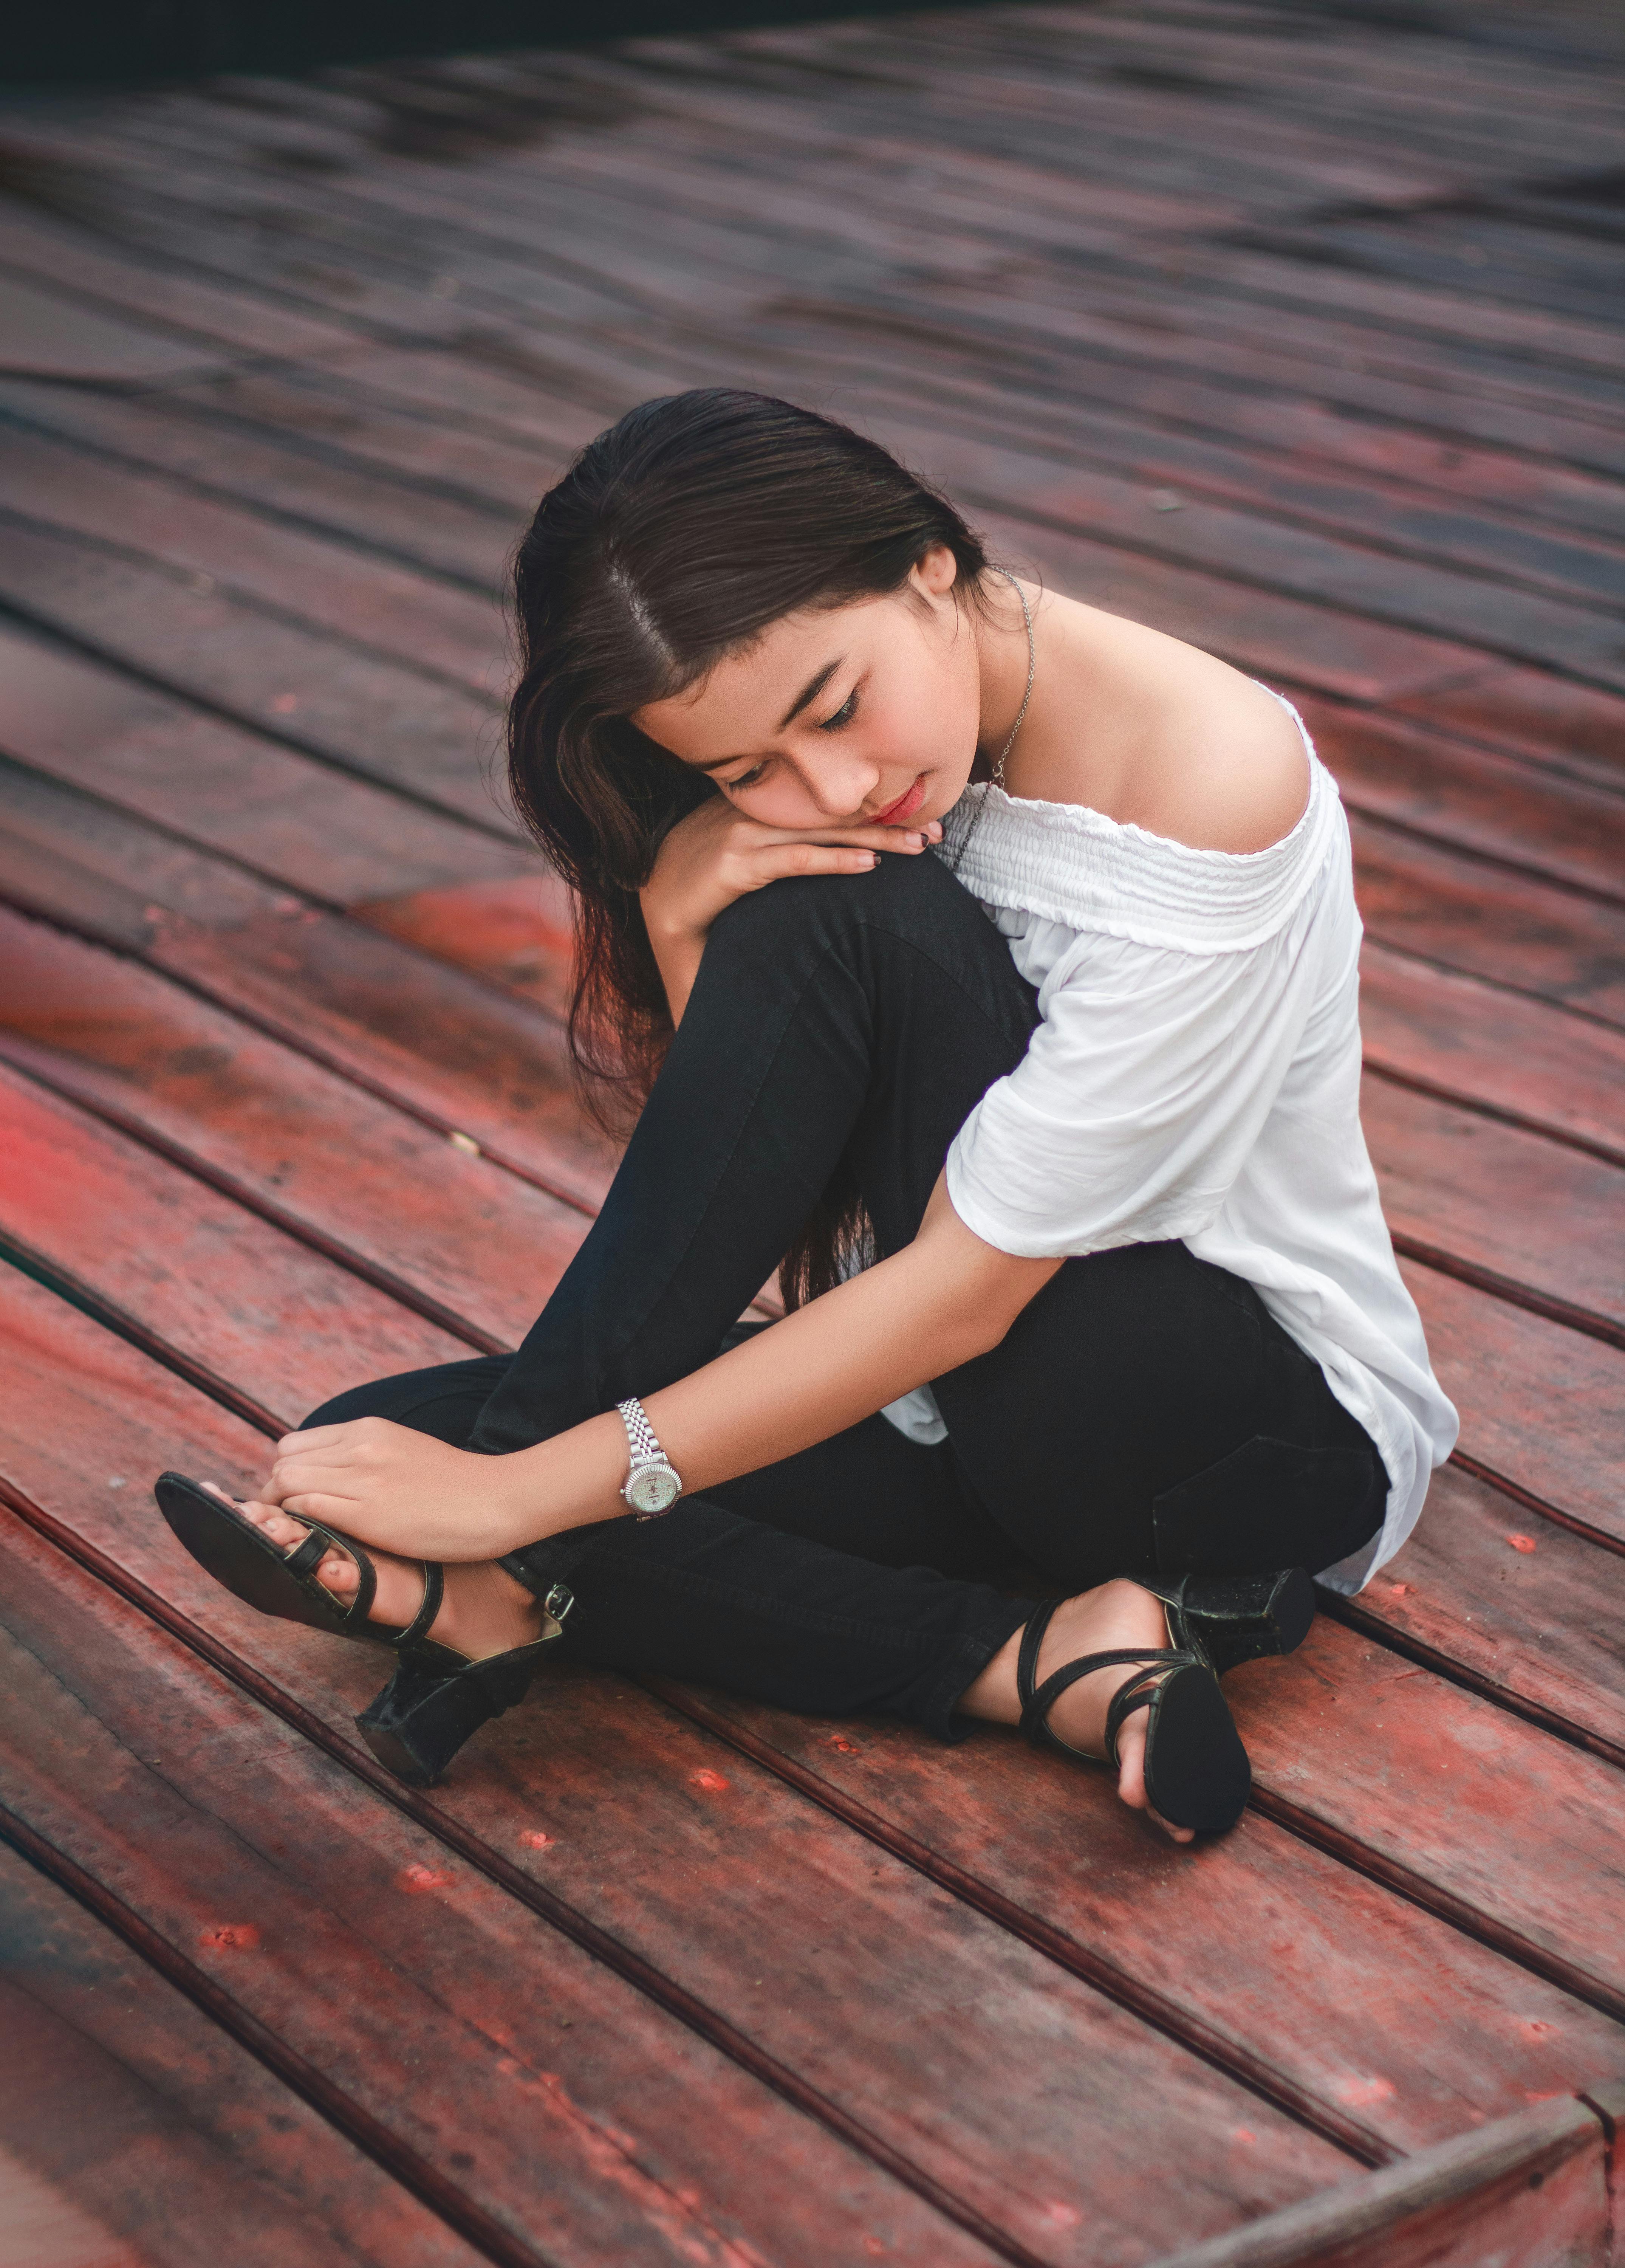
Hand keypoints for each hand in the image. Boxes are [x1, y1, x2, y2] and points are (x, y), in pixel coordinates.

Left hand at [257, 1416, 529, 1562]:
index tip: (294, 1497)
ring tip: (298, 1530)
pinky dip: (298, 1520)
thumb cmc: (455, 1483)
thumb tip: (334, 1466)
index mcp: (368, 1428)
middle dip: (276, 1489)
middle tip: (289, 1518)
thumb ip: (367, 1452)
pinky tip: (315, 1536)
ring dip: (282, 1507)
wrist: (496, 1498)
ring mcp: (362, 1476)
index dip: (287, 1473)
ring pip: (286, 1481)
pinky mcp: (367, 1511)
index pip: (295, 1443)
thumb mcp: (404, 1450)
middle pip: (284, 1460)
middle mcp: (359, 1445)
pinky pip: (306, 1506)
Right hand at [642, 795, 941, 1022]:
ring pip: (823, 833)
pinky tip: (868, 865)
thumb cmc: (709, 883)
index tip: (920, 816)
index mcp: (762, 803)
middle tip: (935, 830)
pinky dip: (835, 861)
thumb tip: (839, 845)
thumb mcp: (749, 850)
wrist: (661, 905)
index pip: (828, 802)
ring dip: (876, 840)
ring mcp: (744, 834)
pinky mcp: (737, 864)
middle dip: (889, 821)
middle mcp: (755, 810)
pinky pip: (796, 860)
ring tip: (918, 846)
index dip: (876, 808)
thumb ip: (785, 839)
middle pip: (834, 813)